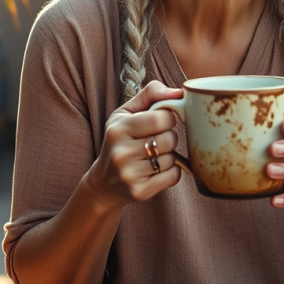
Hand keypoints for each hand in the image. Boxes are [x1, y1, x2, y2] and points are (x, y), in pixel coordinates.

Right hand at [85, 80, 182, 208]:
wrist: (104, 183)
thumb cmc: (119, 141)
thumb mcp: (126, 113)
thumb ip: (150, 94)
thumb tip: (179, 92)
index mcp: (118, 129)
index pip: (161, 118)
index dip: (168, 118)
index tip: (161, 122)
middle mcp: (121, 152)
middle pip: (169, 139)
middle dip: (169, 138)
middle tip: (156, 140)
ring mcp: (130, 174)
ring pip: (172, 159)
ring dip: (169, 156)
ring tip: (153, 156)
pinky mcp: (140, 191)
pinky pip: (173, 176)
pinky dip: (171, 172)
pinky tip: (157, 170)